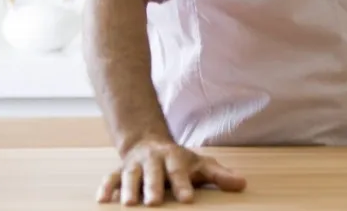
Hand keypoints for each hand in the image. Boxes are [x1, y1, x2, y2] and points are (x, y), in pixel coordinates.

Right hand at [97, 138, 246, 204]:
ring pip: (130, 175)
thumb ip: (220, 176)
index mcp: (175, 158)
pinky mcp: (120, 171)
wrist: (150, 143)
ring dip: (129, 188)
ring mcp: (135, 165)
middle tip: (155, 203)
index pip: (180, 172)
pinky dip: (106, 187)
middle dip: (153, 187)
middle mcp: (154, 160)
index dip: (184, 185)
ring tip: (129, 204)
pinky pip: (110, 178)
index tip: (188, 199)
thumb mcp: (201, 165)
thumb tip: (243, 184)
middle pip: (153, 173)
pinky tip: (102, 200)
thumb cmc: (179, 161)